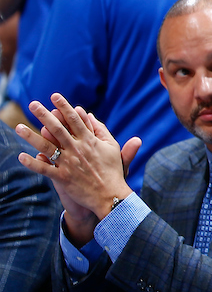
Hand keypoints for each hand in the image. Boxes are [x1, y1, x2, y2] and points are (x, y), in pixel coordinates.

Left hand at [16, 95, 137, 244]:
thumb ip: (101, 130)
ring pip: (47, 147)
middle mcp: (78, 149)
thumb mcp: (112, 147)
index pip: (74, 120)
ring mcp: (69, 163)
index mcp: (90, 141)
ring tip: (19, 127)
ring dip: (32, 137)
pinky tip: (21, 157)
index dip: (64, 107)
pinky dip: (33, 163)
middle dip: (44, 115)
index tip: (54, 96)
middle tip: (33, 104)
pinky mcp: (63, 177)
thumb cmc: (113, 171)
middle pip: (58, 129)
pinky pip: (45, 169)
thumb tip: (89, 115)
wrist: (111, 196)